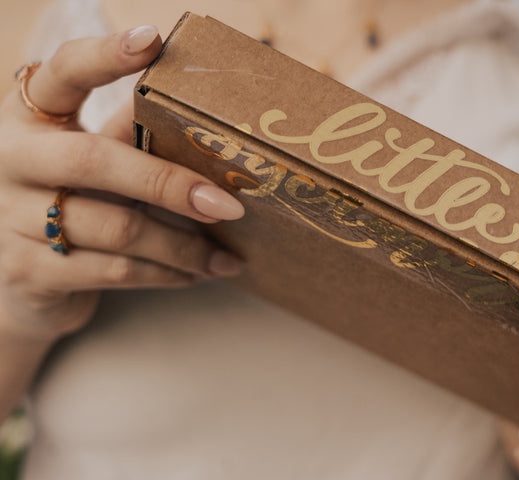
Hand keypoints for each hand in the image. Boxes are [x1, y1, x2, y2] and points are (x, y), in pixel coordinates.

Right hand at [0, 27, 245, 341]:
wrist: (20, 282)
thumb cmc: (73, 203)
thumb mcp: (95, 163)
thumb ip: (131, 138)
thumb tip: (210, 126)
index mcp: (31, 118)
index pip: (62, 74)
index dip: (104, 56)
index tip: (152, 40)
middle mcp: (13, 160)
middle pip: (96, 161)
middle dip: (170, 183)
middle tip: (229, 205)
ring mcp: (12, 219)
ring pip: (117, 229)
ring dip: (184, 246)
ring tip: (226, 256)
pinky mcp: (29, 272)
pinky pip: (115, 271)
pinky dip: (167, 274)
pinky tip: (197, 274)